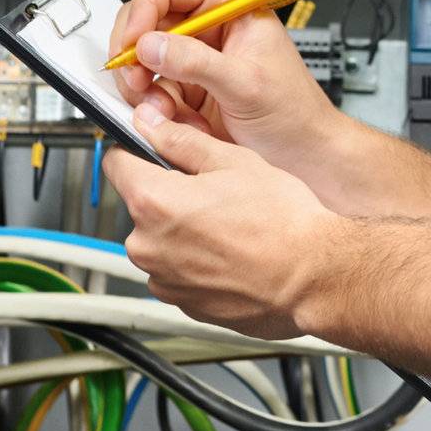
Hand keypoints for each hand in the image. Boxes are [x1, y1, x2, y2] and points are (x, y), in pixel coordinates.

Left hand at [105, 115, 334, 340]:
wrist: (313, 277)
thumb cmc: (283, 223)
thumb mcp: (235, 161)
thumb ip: (183, 141)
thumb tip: (154, 126)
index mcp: (154, 202)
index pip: (116, 163)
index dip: (137, 150)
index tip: (153, 151)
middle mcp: (148, 246)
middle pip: (143, 206)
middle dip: (171, 196)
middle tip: (215, 192)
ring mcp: (164, 280)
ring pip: (162, 242)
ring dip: (184, 233)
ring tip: (230, 227)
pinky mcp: (183, 303)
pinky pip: (179, 273)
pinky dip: (198, 263)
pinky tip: (233, 253)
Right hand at [109, 0, 334, 173]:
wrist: (302, 155)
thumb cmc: (294, 113)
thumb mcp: (247, 84)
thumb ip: (197, 63)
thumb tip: (150, 45)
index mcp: (229, 3)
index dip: (142, 10)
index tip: (134, 44)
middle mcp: (207, 25)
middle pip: (142, 20)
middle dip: (135, 55)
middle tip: (140, 82)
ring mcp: (193, 57)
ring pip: (139, 59)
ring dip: (145, 89)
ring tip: (168, 111)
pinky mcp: (184, 88)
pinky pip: (148, 91)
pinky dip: (154, 109)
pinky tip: (180, 122)